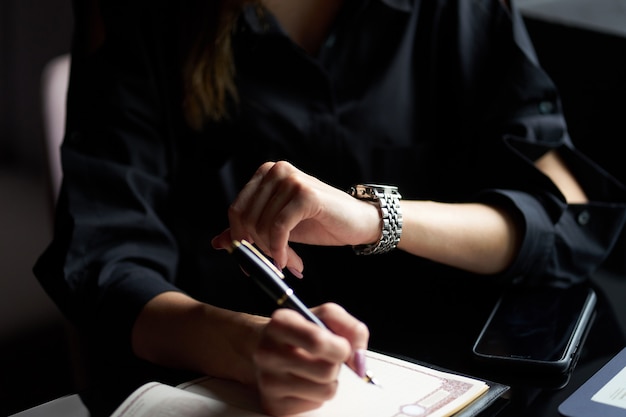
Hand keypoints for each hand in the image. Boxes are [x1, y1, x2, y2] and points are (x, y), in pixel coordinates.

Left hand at [212, 161, 380, 273]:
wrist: (357, 222)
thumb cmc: (318, 222)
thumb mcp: (278, 228)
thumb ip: (249, 231)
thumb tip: (217, 242)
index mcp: (266, 173)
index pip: (236, 210)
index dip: (240, 240)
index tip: (251, 262)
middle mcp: (276, 170)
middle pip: (246, 219)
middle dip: (258, 249)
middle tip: (274, 265)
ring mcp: (291, 179)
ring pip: (262, 226)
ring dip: (273, 253)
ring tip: (290, 262)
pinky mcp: (305, 194)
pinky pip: (278, 228)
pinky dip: (280, 250)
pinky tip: (290, 262)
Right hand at [254, 303, 368, 415]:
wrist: (265, 347)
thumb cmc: (301, 330)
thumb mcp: (326, 316)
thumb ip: (351, 329)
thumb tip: (359, 360)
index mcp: (281, 323)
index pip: (317, 342)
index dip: (341, 348)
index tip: (343, 347)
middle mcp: (268, 352)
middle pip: (327, 370)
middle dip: (337, 365)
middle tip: (327, 357)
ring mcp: (268, 381)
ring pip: (326, 391)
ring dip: (330, 381)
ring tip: (315, 368)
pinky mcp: (273, 404)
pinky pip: (315, 404)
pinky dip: (318, 394)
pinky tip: (304, 381)